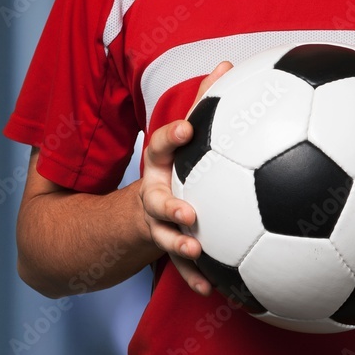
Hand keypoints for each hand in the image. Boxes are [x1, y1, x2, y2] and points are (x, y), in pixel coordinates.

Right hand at [140, 61, 231, 295]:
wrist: (128, 214)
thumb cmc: (174, 166)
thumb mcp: (183, 138)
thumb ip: (205, 103)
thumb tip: (227, 64)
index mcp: (160, 166)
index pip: (159, 147)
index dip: (171, 137)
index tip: (188, 129)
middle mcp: (153, 194)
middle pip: (155, 199)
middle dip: (170, 204)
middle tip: (189, 211)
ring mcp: (156, 225)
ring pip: (165, 236)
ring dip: (180, 246)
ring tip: (197, 253)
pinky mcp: (166, 248)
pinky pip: (181, 268)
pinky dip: (196, 278)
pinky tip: (213, 291)